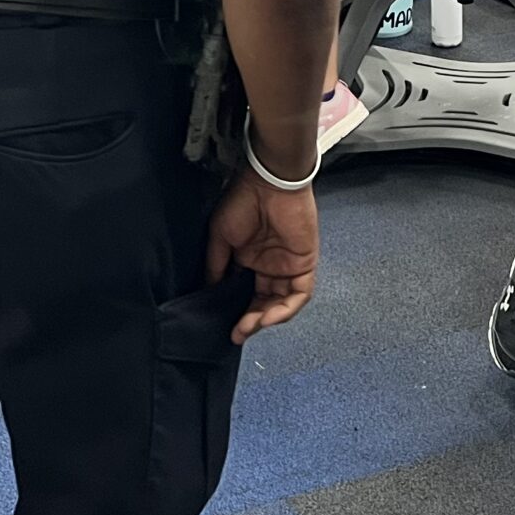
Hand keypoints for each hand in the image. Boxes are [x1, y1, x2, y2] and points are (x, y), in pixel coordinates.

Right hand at [204, 171, 318, 344]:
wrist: (268, 182)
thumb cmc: (242, 202)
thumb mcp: (219, 237)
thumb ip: (217, 266)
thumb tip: (209, 292)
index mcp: (249, 259)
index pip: (244, 293)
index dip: (235, 311)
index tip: (222, 324)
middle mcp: (269, 265)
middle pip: (263, 302)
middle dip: (250, 321)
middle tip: (237, 333)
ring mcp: (288, 266)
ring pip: (281, 303)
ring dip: (265, 319)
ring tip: (248, 327)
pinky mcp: (305, 264)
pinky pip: (299, 295)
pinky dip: (285, 310)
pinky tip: (267, 317)